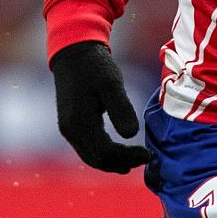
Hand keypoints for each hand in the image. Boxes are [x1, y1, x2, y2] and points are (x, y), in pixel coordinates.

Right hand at [50, 40, 150, 173]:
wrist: (74, 54)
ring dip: (114, 162)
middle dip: (122, 163)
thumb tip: (131, 135)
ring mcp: (68, 130)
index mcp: (80, 122)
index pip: (105, 152)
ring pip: (91, 157)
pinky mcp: (70, 126)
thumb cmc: (95, 66)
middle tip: (146, 158)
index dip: (128, 157)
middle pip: (98, 160)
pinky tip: (119, 153)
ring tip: (135, 160)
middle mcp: (70, 131)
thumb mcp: (112, 83)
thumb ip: (121, 108)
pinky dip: (104, 155)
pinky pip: (88, 149)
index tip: (148, 154)